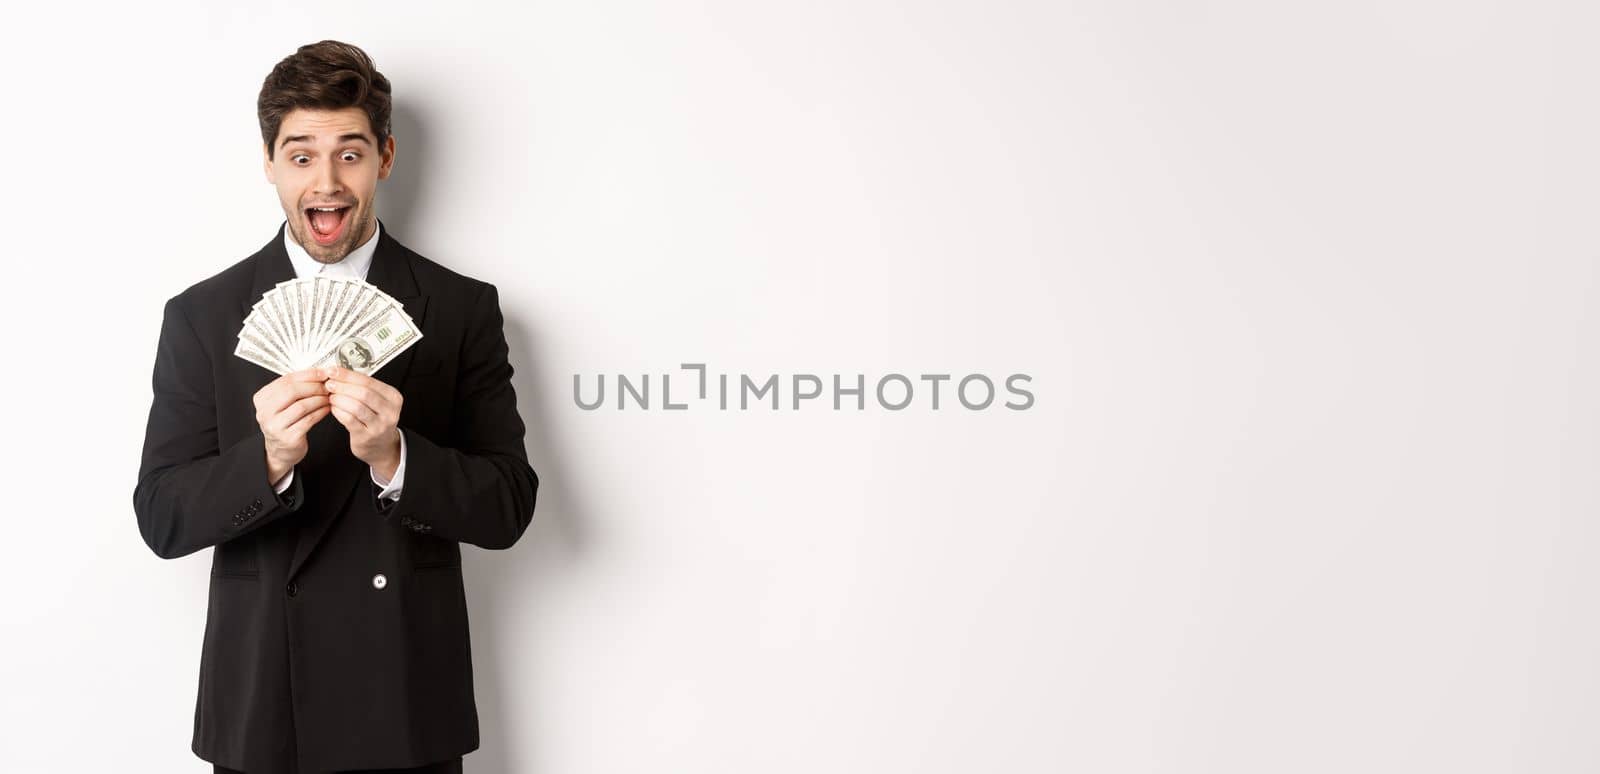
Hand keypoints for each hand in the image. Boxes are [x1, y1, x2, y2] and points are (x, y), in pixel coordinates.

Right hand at [254, 369, 331, 484]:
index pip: (285, 380)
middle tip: (328, 386)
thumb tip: (318, 372)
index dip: (307, 375)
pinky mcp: (288, 438)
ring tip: (329, 397)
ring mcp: (275, 426)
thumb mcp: (283, 403)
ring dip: (319, 399)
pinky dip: (320, 412)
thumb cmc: (285, 422)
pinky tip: (327, 409)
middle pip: (292, 391)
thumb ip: (295, 387)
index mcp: (262, 398)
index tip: (323, 372)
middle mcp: (264, 412)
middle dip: (314, 387)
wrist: (281, 450)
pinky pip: (308, 420)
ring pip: (302, 406)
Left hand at [323, 367, 403, 478]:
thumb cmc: (375, 419)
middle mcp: (390, 411)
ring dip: (339, 399)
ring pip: (356, 406)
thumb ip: (363, 387)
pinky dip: (338, 412)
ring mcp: (379, 425)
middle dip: (342, 386)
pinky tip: (333, 408)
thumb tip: (339, 372)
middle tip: (329, 384)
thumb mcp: (377, 401)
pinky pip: (349, 420)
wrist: (381, 445)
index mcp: (393, 397)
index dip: (348, 375)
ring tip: (330, 396)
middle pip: (363, 393)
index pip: (369, 381)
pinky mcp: (367, 436)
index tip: (333, 370)